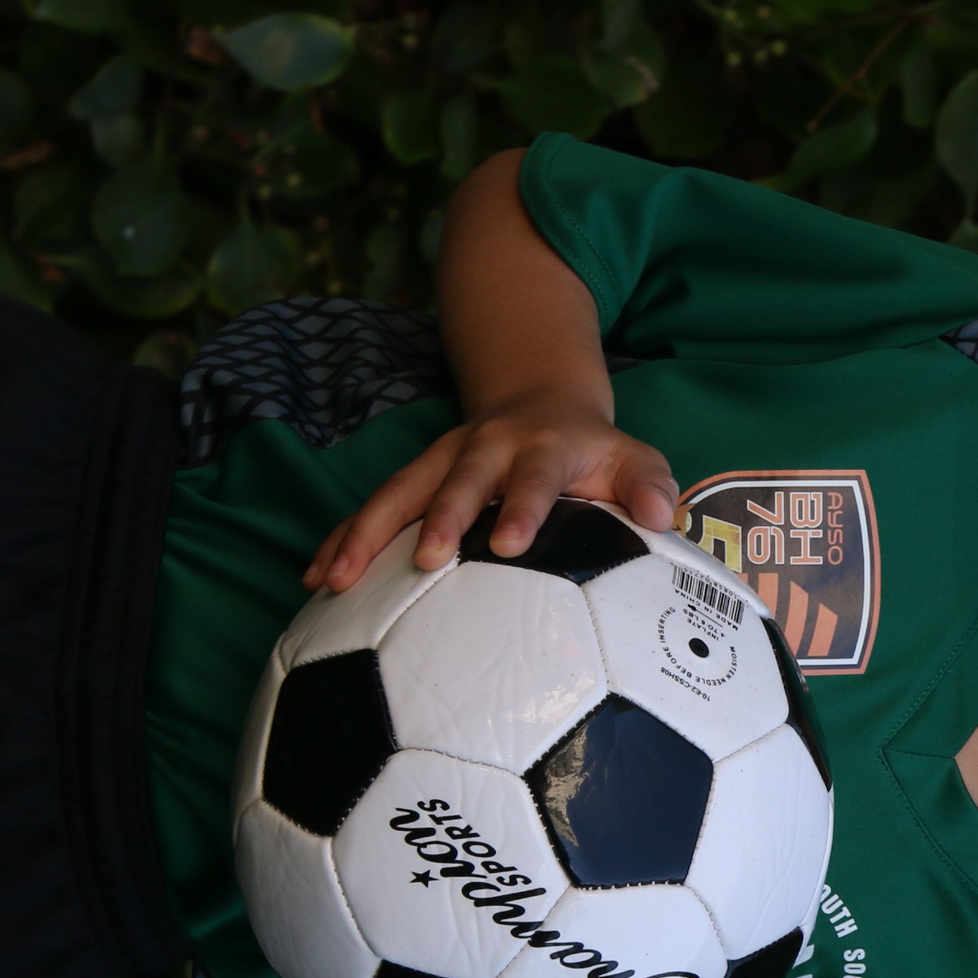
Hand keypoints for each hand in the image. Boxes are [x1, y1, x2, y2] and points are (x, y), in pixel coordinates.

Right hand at [302, 401, 679, 592]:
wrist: (538, 399)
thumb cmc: (590, 449)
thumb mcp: (630, 456)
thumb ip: (647, 483)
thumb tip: (662, 515)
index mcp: (538, 448)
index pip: (532, 478)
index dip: (522, 507)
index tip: (510, 543)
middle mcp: (483, 450)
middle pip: (455, 482)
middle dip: (439, 518)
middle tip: (425, 559)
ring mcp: (440, 463)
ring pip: (397, 494)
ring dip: (366, 533)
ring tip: (335, 579)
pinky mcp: (413, 480)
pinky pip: (372, 510)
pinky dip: (343, 540)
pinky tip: (315, 579)